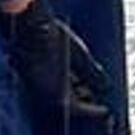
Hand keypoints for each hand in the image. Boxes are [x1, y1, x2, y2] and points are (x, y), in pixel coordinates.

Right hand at [3, 0, 110, 121]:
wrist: (29, 23)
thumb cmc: (56, 37)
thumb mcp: (80, 54)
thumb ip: (93, 72)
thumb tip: (105, 84)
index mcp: (59, 91)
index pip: (79, 110)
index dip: (94, 111)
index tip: (105, 110)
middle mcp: (45, 94)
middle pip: (68, 106)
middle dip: (83, 102)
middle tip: (94, 94)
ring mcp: (36, 88)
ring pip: (57, 98)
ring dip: (71, 94)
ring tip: (82, 84)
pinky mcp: (29, 79)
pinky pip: (48, 90)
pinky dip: (61, 87)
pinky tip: (67, 76)